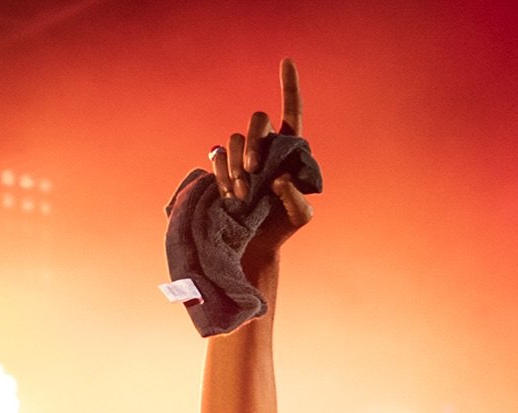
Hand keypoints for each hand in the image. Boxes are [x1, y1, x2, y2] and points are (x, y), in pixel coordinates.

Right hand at [209, 58, 312, 257]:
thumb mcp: (300, 216)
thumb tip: (279, 179)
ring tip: (242, 196)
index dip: (289, 86)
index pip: (292, 111)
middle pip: (257, 120)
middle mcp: (266, 146)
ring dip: (237, 166)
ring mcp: (242, 156)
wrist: (256, 245)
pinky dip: (222, 175)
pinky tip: (229, 196)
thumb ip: (297, 197)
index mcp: (290, 149)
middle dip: (253, 141)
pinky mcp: (223, 168)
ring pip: (234, 139)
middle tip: (253, 172)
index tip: (286, 60)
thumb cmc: (283, 228)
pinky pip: (217, 157)